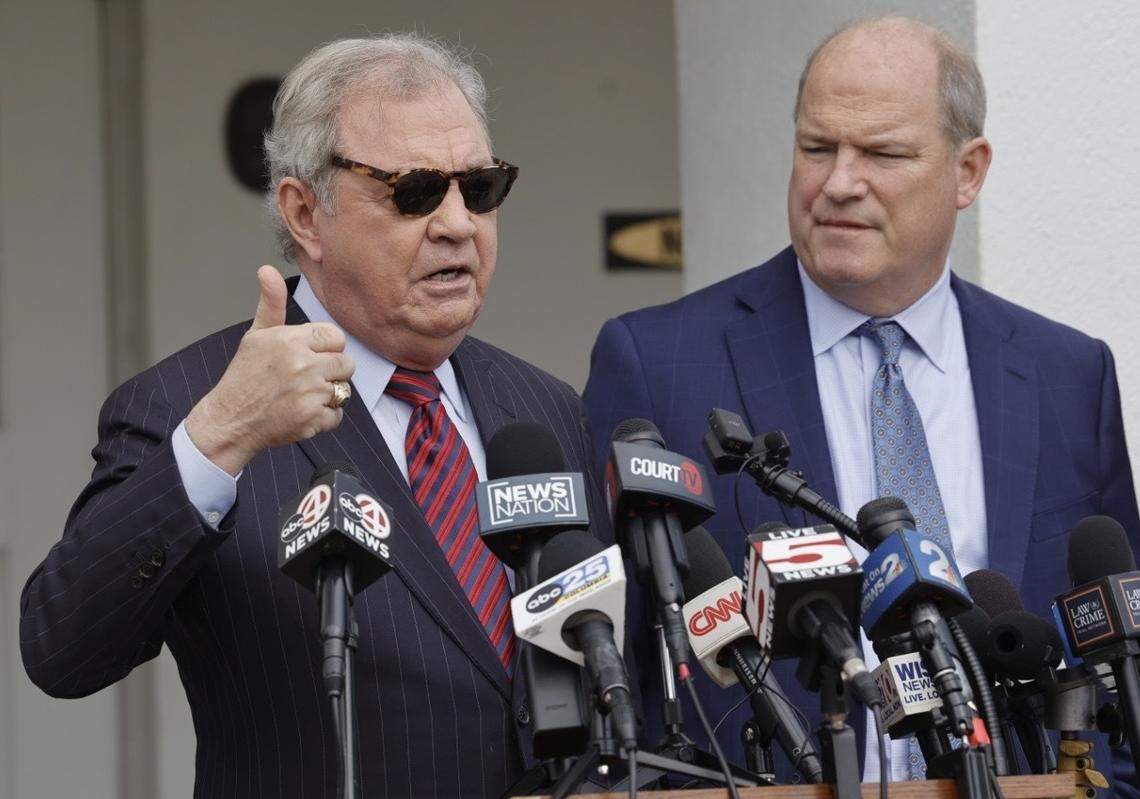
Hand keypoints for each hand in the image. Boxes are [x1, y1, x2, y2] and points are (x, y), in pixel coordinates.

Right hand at [185, 265, 354, 475]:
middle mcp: (303, 364)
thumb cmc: (244, 377)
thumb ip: (271, 303)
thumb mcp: (256, 335)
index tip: (310, 356)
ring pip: (344, 390)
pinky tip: (301, 412)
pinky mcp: (312, 419)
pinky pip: (337, 415)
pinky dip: (323, 418)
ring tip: (302, 394)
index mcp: (291, 340)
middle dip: (331, 371)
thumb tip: (267, 270)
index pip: (336, 337)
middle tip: (307, 378)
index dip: (326, 348)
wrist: (230, 420)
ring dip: (328, 395)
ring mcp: (309, 393)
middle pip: (346, 363)